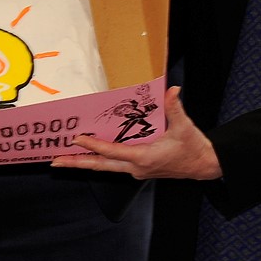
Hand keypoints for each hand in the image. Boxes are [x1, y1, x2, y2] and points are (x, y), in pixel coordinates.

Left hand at [51, 88, 221, 180]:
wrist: (205, 166)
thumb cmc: (194, 148)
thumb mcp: (185, 128)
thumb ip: (175, 108)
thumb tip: (172, 91)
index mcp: (144, 157)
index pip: (112, 151)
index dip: (93, 145)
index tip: (76, 139)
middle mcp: (136, 167)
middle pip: (100, 166)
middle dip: (77, 163)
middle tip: (54, 160)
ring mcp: (136, 170)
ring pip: (105, 167)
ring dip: (85, 162)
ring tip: (64, 158)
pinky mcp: (139, 169)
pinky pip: (113, 165)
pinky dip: (99, 159)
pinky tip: (89, 154)